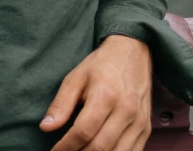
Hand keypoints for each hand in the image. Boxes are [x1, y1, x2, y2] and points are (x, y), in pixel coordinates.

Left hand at [41, 35, 151, 150]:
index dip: (65, 147)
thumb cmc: (102, 65)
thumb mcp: (76, 78)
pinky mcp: (146, 128)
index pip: (83, 132)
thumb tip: (46, 127)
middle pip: (100, 147)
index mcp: (105, 97)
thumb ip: (61, 104)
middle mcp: (125, 111)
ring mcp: (139, 121)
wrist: (134, 52)